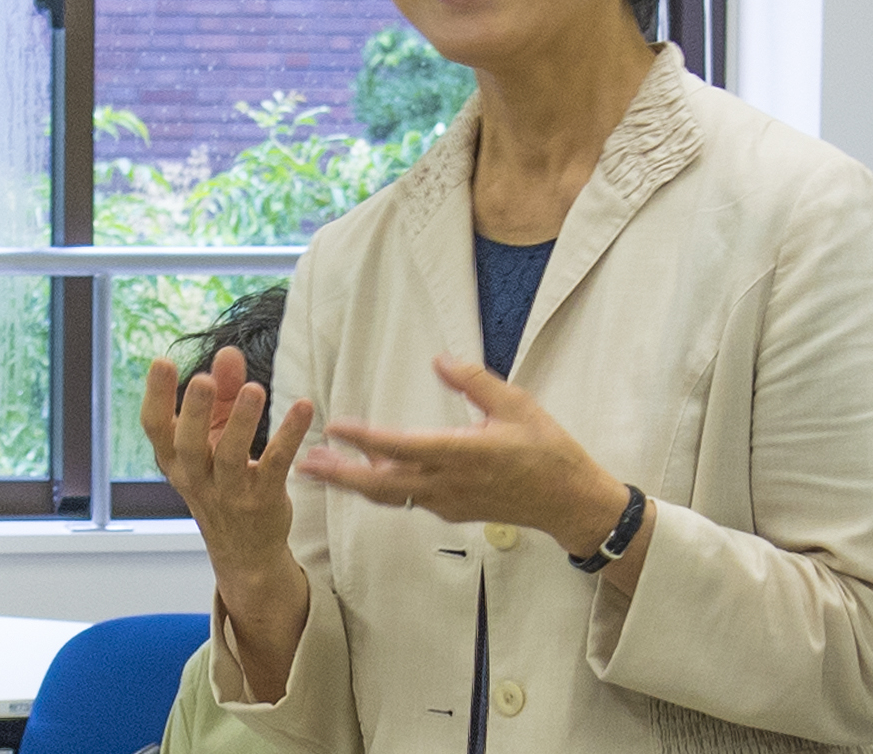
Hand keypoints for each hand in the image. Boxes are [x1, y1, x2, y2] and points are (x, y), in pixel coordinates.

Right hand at [140, 348, 314, 699]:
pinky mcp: (263, 500)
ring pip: (230, 457)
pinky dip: (289, 435)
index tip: (161, 363)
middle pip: (187, 446)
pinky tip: (304, 407)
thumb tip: (229, 353)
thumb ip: (223, 392)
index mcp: (176, 460)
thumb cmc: (224, 479)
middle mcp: (196, 478)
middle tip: (202, 381)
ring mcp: (229, 492)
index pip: (156, 428)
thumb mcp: (218, 434)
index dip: (156, 396)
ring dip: (241, 423)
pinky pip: (276, 465)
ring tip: (253, 390)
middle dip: (194, 413)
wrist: (245, 549)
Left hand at [298, 354, 629, 555]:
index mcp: (463, 454)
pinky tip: (365, 476)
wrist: (569, 503)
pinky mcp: (452, 512)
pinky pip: (407, 501)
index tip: (334, 427)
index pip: (402, 446)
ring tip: (319, 471)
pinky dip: (380, 490)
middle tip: (302, 464)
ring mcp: (448, 503)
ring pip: (389, 496)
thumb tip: (438, 360)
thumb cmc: (548, 450)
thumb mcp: (517, 404)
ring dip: (352, 484)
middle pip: (380, 483)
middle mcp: (448, 483)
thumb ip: (474, 382)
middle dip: (339, 474)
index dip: (364, 438)